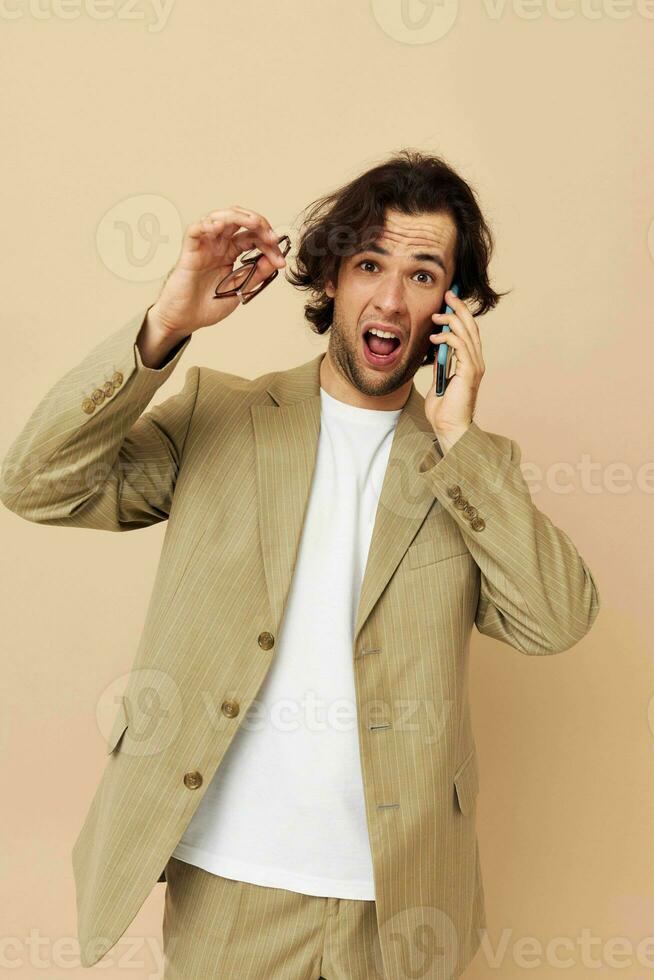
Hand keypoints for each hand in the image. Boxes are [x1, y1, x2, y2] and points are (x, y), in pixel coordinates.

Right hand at [148, 205, 287, 338]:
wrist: (184, 321)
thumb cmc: (207, 306)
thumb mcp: (239, 289)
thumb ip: (256, 274)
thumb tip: (275, 260)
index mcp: (230, 253)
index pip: (252, 237)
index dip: (269, 244)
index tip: (280, 260)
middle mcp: (218, 245)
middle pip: (239, 220)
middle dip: (259, 224)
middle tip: (273, 239)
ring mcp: (204, 246)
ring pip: (220, 217)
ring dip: (240, 217)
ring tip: (256, 224)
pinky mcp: (189, 251)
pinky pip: (196, 230)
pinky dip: (209, 224)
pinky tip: (222, 226)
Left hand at [424, 289, 484, 439]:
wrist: (449, 428)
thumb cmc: (444, 410)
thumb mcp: (439, 382)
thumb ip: (441, 366)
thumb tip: (435, 352)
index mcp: (470, 363)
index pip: (468, 332)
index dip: (460, 314)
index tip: (448, 301)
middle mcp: (476, 362)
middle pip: (471, 327)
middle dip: (459, 308)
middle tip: (448, 294)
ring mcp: (475, 366)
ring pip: (467, 333)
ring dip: (451, 320)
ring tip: (436, 315)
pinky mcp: (469, 372)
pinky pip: (461, 347)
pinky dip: (448, 338)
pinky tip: (434, 338)